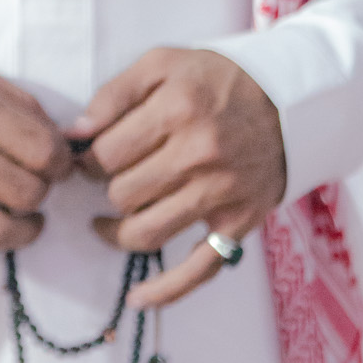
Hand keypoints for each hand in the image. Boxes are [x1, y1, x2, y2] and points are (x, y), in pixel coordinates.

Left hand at [74, 47, 285, 308]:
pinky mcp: (239, 223)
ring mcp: (221, 193)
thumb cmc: (216, 81)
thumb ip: (114, 93)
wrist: (287, 103)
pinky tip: (138, 299)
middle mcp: (199, 154)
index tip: (91, 157)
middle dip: (106, 188)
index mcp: (177, 109)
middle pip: (122, 193)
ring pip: (147, 232)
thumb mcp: (163, 63)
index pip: (106, 153)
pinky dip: (166, 292)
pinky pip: (199, 270)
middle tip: (109, 179)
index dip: (88, 158)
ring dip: (118, 231)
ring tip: (107, 221)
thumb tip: (75, 134)